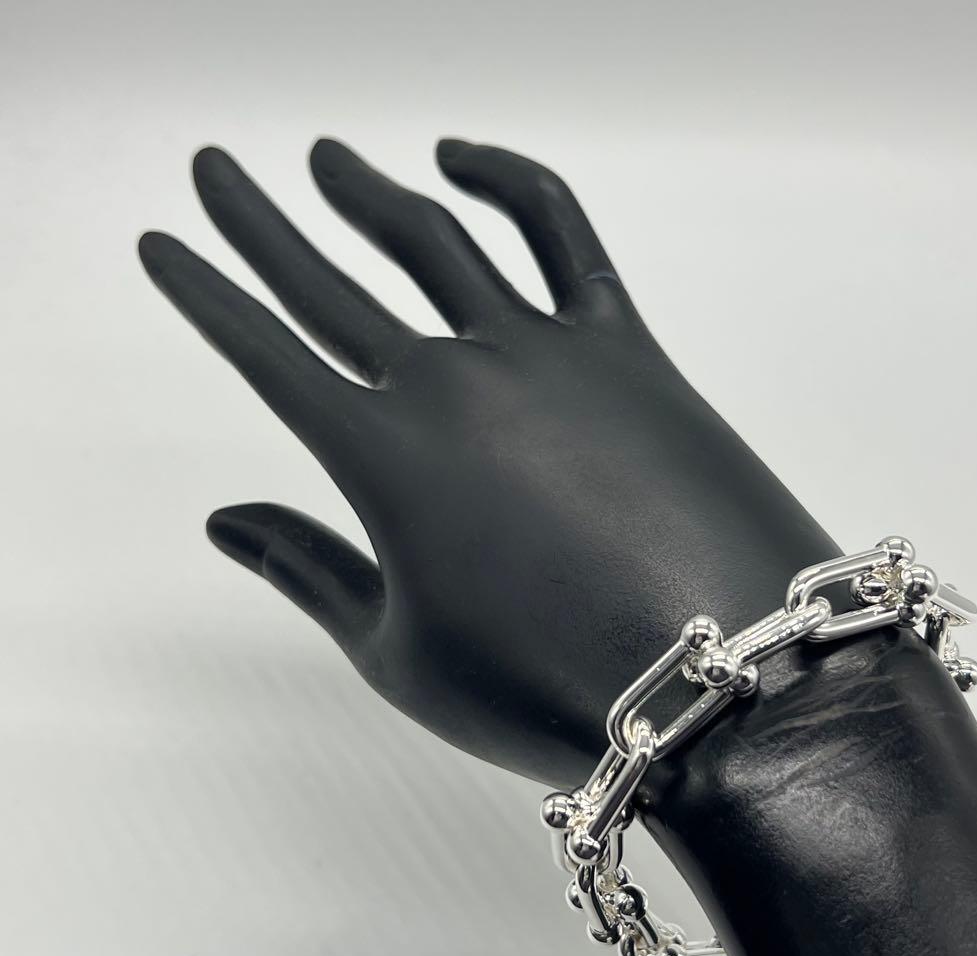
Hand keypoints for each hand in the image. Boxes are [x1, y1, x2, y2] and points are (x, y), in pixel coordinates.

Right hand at [139, 137, 836, 789]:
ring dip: (370, 193)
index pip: (265, 352)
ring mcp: (542, 353)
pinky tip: (464, 162)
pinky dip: (509, 181)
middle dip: (261, 222)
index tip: (167, 246)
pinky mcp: (626, 346)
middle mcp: (451, 383)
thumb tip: (224, 519)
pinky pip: (561, 234)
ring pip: (435, 242)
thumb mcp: (400, 653)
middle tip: (218, 171)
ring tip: (330, 162)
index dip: (206, 293)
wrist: (723, 677)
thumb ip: (307, 572)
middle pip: (330, 279)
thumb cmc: (549, 687)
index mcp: (383, 458)